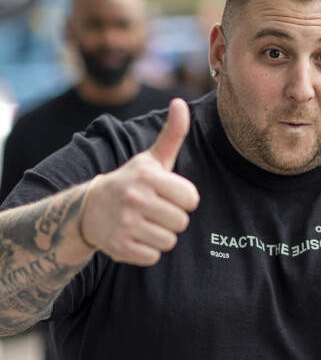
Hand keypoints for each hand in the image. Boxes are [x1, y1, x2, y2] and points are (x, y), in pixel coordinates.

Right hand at [80, 98, 199, 264]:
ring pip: (169, 241)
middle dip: (172, 219)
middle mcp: (135, 199)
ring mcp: (125, 224)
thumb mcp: (151, 159)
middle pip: (181, 222)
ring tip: (144, 223)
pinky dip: (146, 250)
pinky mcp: (118, 247)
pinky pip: (153, 257)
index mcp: (148, 177)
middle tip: (154, 211)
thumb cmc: (131, 182)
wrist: (90, 208)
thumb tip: (180, 102)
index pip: (191, 199)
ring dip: (160, 235)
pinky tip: (134, 236)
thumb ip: (172, 134)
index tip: (168, 195)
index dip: (183, 199)